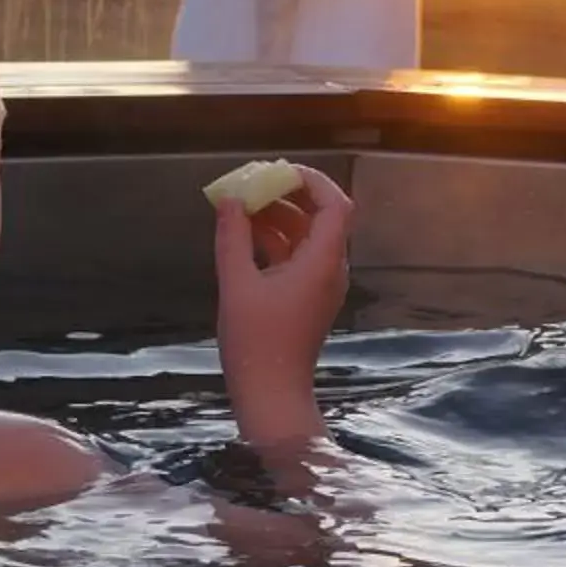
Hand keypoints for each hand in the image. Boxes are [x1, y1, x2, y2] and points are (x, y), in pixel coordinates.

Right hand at [213, 164, 353, 442]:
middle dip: (288, 196)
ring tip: (240, 204)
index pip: (335, 206)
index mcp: (322, 263)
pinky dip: (273, 241)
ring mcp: (319, 285)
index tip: (278, 171)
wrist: (271, 395)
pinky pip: (295, 256)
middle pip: (320, 217)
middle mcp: (329, 270)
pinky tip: (242, 233)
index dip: (312, 181)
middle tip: (253, 183)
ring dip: (277, 217)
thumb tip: (229, 200)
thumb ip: (233, 238)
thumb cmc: (256, 344)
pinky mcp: (306, 298)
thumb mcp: (236, 285)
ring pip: (305, 237)